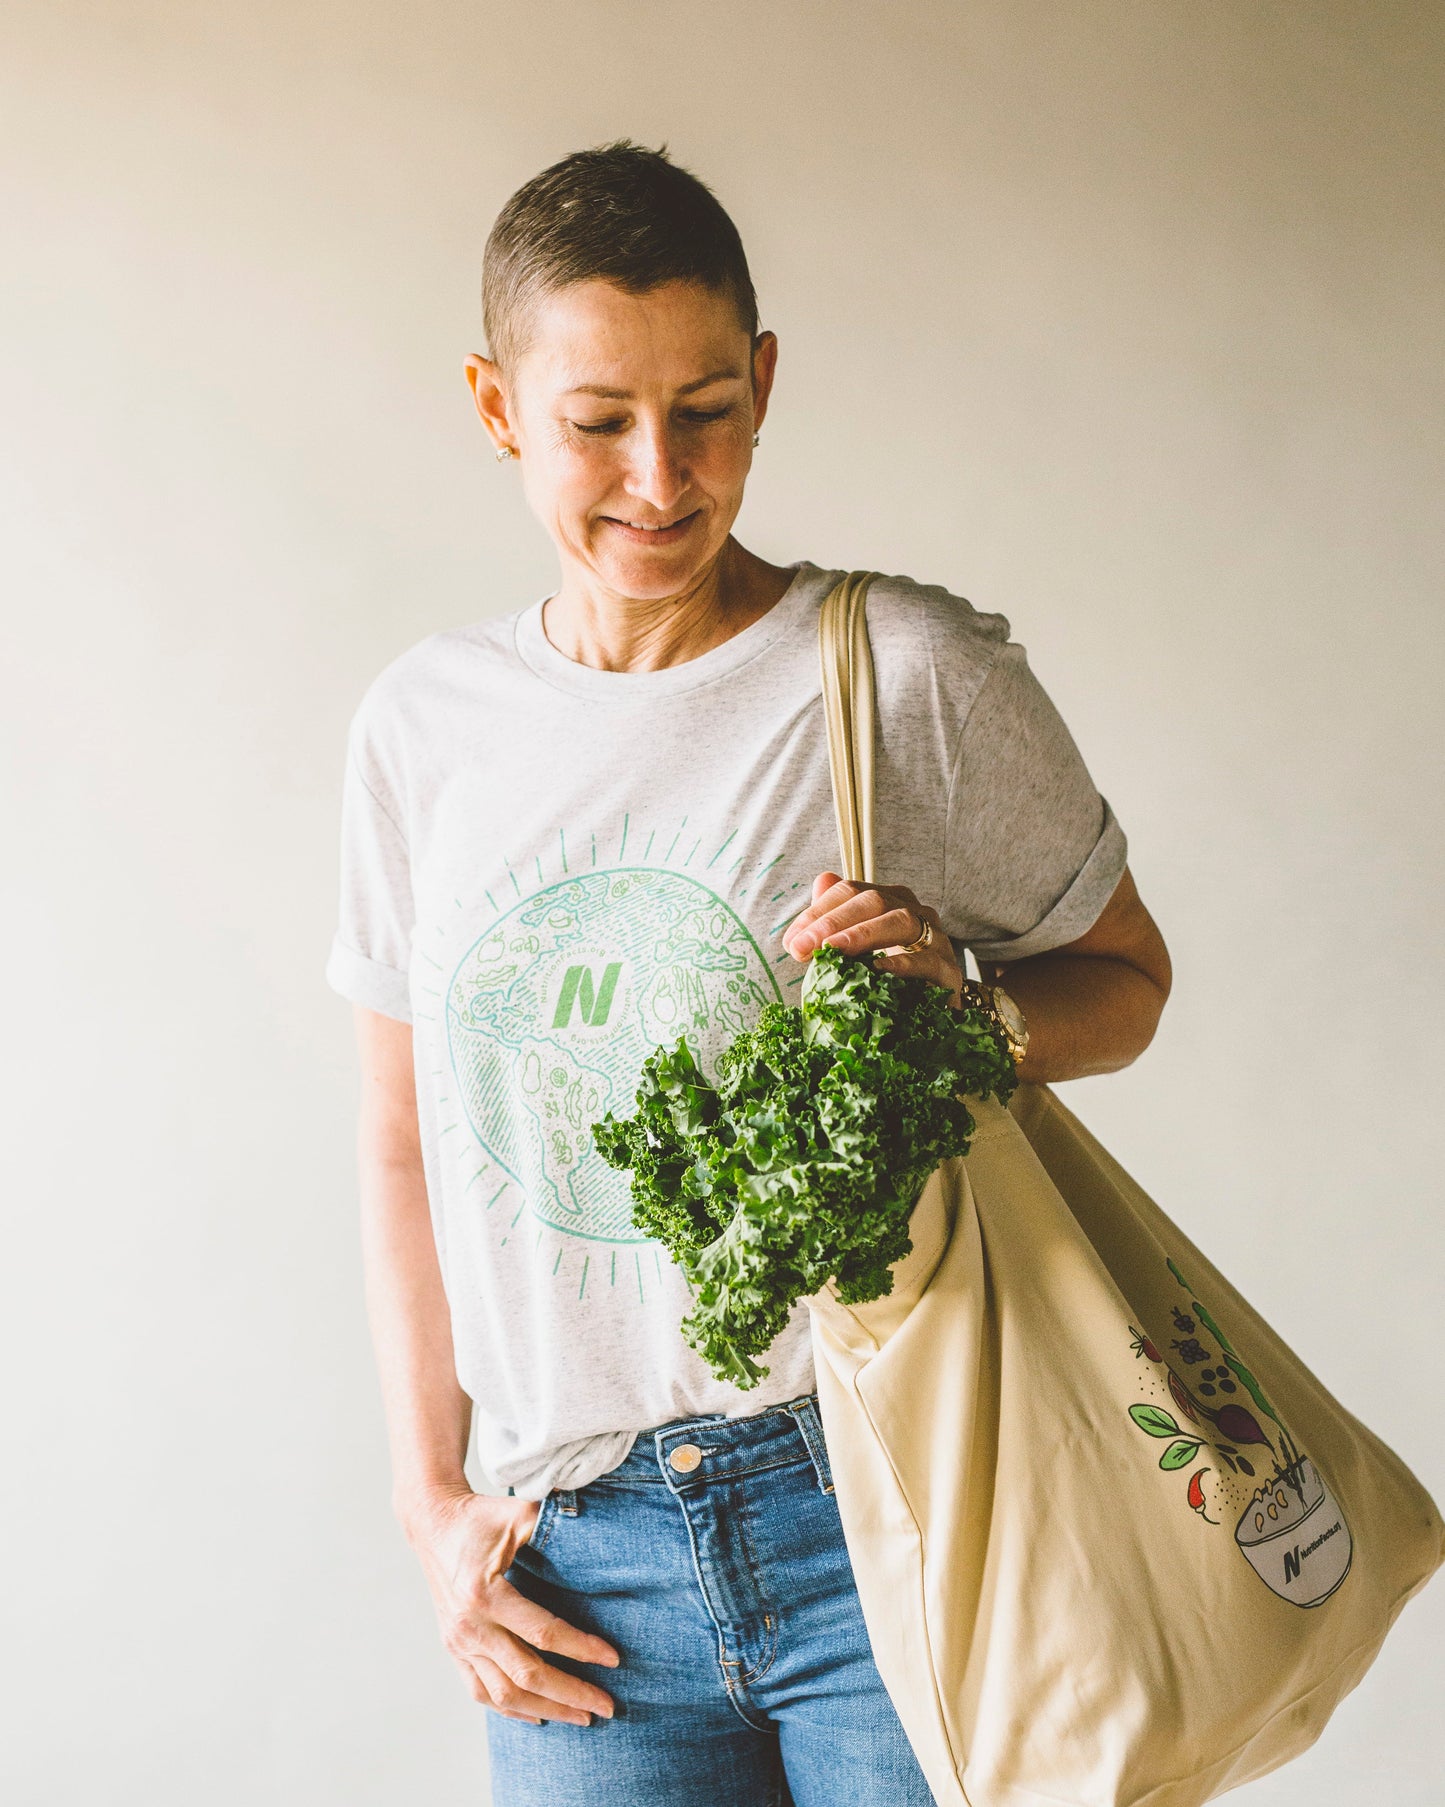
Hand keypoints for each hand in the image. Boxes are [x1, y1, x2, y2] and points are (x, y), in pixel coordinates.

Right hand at [401, 1485, 618, 1725]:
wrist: (432, 1524)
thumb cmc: (480, 1518)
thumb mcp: (518, 1514)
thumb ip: (554, 1524)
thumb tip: (600, 1537)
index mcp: (485, 1594)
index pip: (542, 1633)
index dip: (581, 1649)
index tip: (614, 1659)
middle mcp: (469, 1626)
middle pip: (526, 1674)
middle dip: (571, 1694)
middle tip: (607, 1706)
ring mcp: (458, 1642)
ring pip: (504, 1694)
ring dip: (546, 1709)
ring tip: (581, 1717)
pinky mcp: (453, 1649)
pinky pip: (481, 1692)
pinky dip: (511, 1710)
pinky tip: (539, 1716)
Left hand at [783, 872, 962, 1006]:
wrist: (934, 1011)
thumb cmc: (890, 978)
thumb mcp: (857, 948)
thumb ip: (836, 916)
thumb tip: (820, 881)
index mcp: (891, 901)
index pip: (850, 891)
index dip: (817, 913)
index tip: (792, 942)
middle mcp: (916, 913)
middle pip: (874, 901)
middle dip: (832, 922)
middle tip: (801, 948)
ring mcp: (936, 939)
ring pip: (901, 922)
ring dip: (863, 934)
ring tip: (833, 949)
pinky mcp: (949, 972)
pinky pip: (928, 962)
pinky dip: (902, 964)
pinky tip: (879, 969)